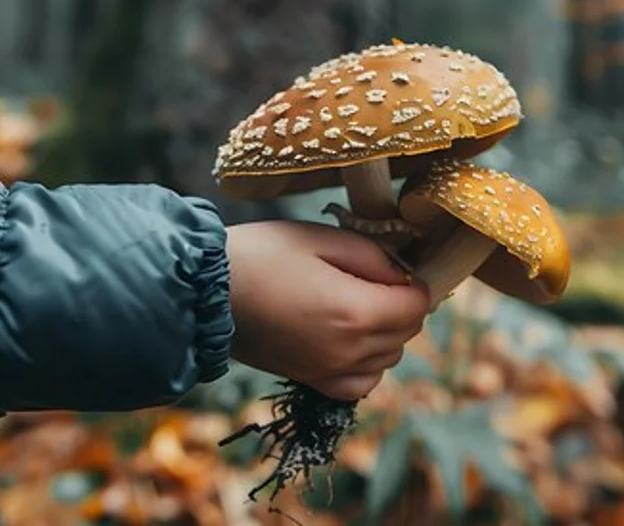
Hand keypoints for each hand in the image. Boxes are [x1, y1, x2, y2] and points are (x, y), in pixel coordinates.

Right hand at [226, 220, 429, 400]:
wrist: (207, 291)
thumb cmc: (262, 254)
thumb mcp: (321, 238)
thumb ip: (371, 256)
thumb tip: (402, 274)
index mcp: (355, 312)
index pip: (416, 306)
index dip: (415, 282)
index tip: (397, 266)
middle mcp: (348, 350)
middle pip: (406, 333)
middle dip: (402, 305)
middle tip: (376, 278)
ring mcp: (329, 370)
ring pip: (388, 359)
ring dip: (387, 333)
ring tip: (359, 304)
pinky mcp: (310, 379)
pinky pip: (360, 384)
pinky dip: (366, 365)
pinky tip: (350, 339)